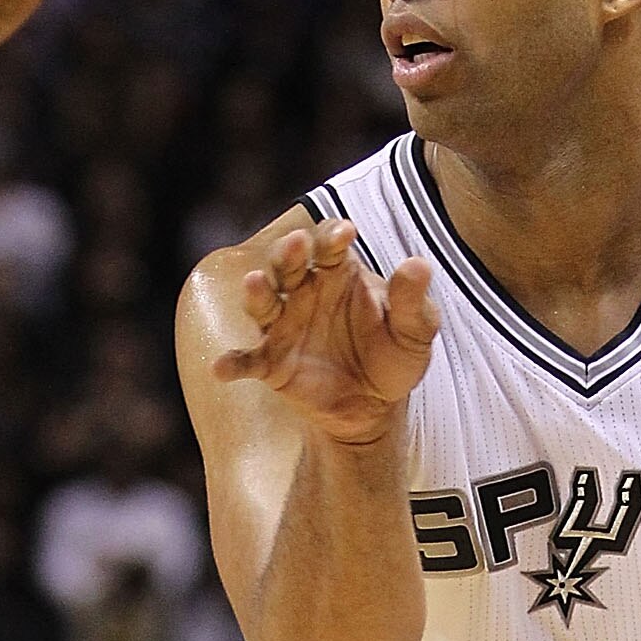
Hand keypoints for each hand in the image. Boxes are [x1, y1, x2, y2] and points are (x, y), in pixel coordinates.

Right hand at [213, 219, 437, 445]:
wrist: (377, 407)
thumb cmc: (394, 357)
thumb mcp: (414, 331)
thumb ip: (413, 301)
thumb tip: (418, 265)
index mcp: (338, 272)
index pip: (329, 244)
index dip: (333, 236)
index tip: (346, 233)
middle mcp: (304, 292)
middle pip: (287, 263)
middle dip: (289, 253)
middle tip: (296, 245)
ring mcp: (284, 326)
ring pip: (263, 302)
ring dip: (257, 292)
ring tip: (255, 284)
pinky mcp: (271, 363)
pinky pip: (248, 360)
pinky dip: (233, 363)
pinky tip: (222, 368)